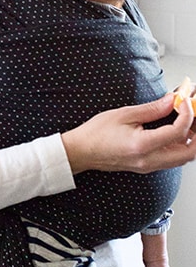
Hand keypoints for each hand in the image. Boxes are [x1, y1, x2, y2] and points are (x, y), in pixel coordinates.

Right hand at [61, 94, 195, 174]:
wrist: (82, 151)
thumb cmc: (96, 133)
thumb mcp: (124, 114)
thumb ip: (151, 109)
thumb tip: (171, 101)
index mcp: (142, 146)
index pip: (177, 132)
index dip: (186, 114)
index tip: (183, 100)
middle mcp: (149, 160)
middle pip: (189, 152)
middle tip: (193, 112)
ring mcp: (150, 166)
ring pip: (184, 158)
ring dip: (191, 140)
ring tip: (187, 119)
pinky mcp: (148, 166)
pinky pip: (174, 159)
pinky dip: (181, 145)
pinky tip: (177, 130)